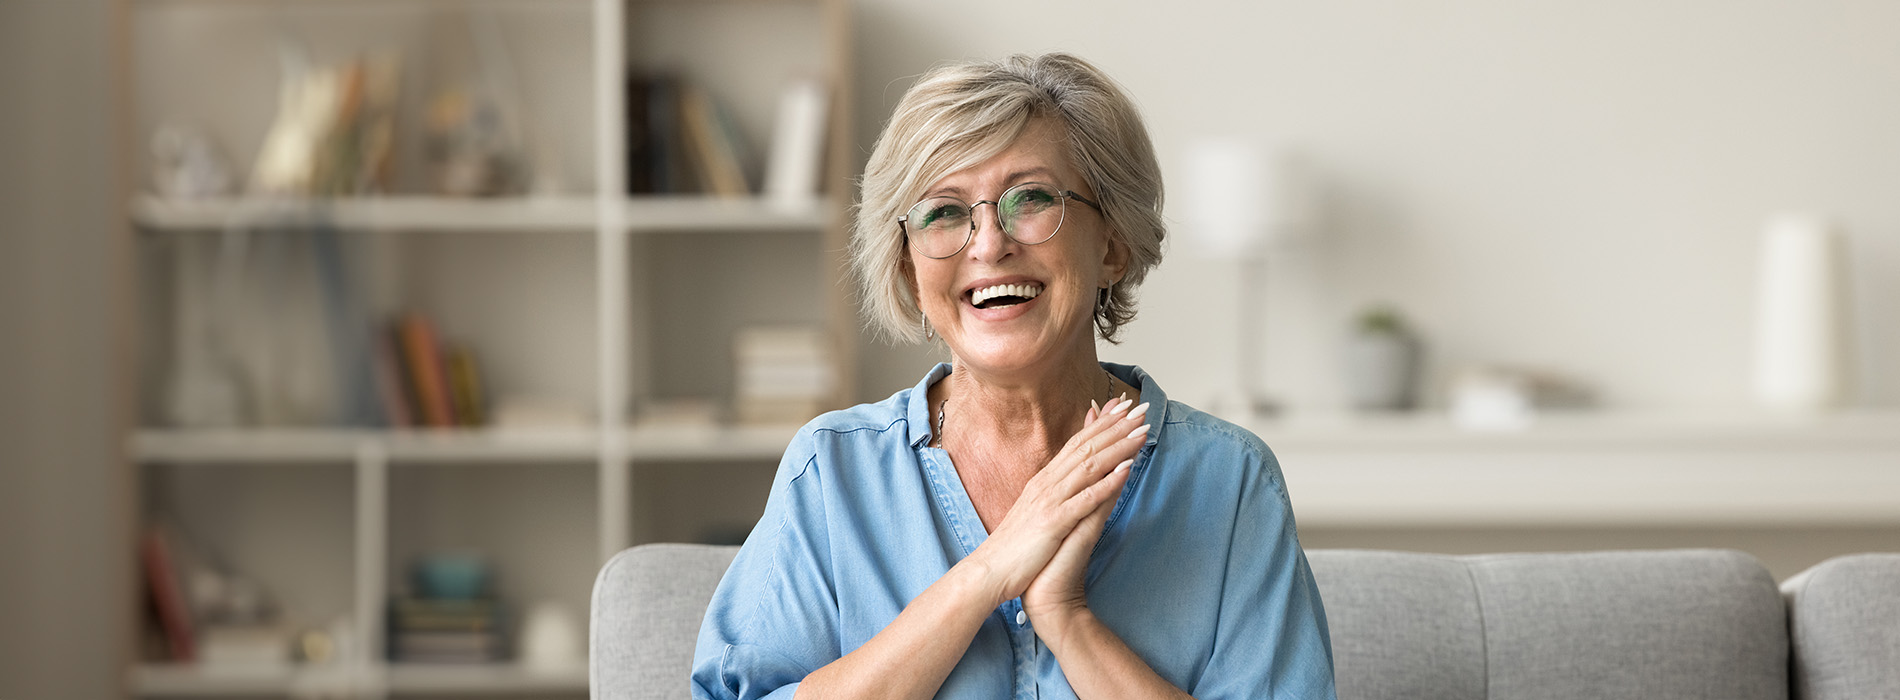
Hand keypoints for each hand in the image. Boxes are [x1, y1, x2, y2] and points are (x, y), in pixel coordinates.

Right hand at [964, 395, 1148, 608]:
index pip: (1077, 443)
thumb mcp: (1036, 511)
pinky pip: (1085, 499)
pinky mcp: (1054, 522)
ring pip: (1089, 466)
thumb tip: (1069, 476)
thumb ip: (1055, 490)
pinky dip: (1107, 482)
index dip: (1102, 423)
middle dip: (1116, 427)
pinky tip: (1127, 469)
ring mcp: (1050, 501)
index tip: (1124, 406)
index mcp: (1044, 481)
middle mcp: (1047, 484)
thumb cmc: (1016, 547)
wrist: (990, 571)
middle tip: (1141, 409)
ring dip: (1118, 447)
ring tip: (1142, 432)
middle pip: (1086, 447)